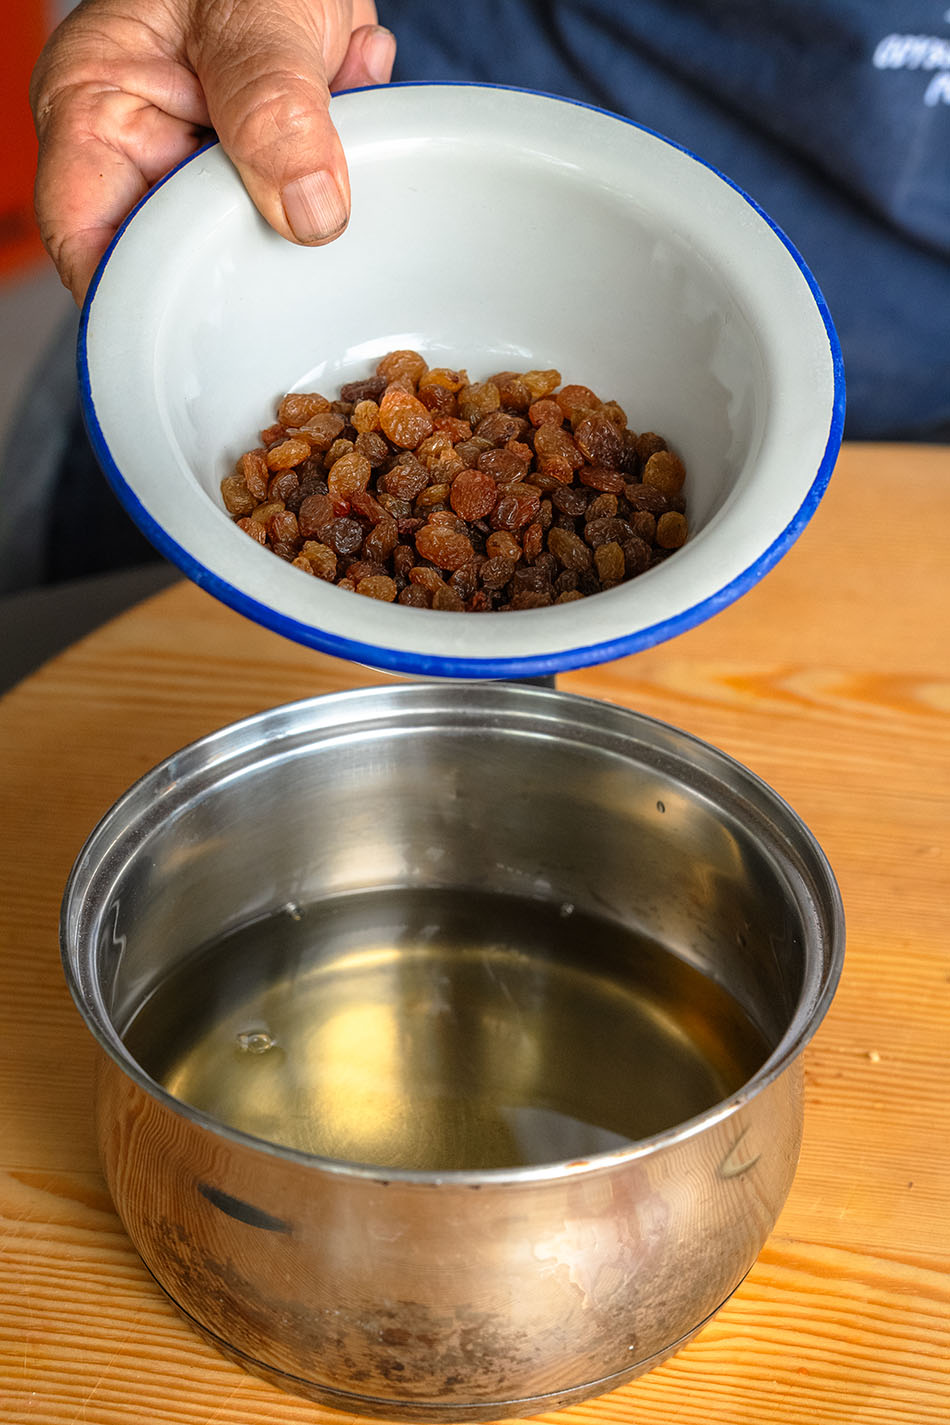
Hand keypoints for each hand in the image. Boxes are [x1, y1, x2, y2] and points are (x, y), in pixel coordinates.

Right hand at [31, 0, 395, 302]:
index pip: (89, 242)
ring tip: (339, 94)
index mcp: (97, 113)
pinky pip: (309, 196)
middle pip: (179, 254)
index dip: (136, 296)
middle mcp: (146, 149)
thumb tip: (309, 213)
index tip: (208, 321)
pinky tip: (355, 73)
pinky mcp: (268, 161)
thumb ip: (274, 109)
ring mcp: (208, 160)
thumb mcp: (250, 15)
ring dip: (315, 187)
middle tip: (312, 207)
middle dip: (255, 243)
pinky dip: (347, 155)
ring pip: (256, 233)